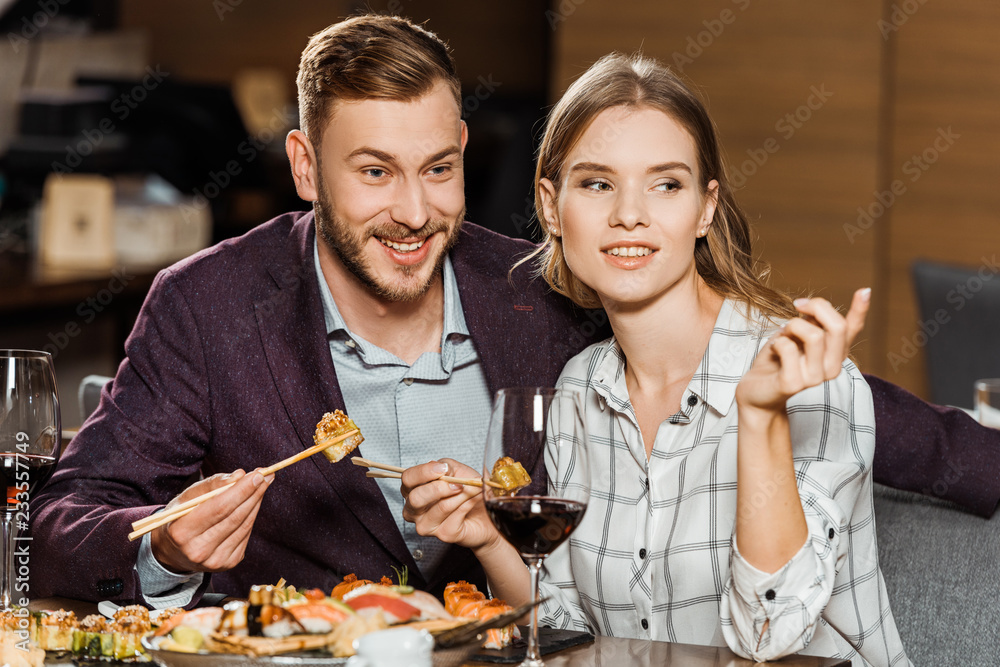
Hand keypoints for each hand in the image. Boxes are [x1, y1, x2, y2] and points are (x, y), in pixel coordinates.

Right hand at [151, 469, 271, 573]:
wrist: (174, 552)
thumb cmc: (181, 518)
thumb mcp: (187, 498)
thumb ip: (212, 484)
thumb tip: (240, 475)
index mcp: (182, 532)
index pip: (219, 507)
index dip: (241, 490)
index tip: (257, 474)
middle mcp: (198, 550)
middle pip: (235, 517)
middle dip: (253, 493)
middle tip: (266, 475)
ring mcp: (215, 560)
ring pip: (244, 525)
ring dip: (256, 502)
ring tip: (263, 484)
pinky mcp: (228, 563)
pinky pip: (246, 534)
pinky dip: (251, 515)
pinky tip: (253, 502)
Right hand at [401, 459, 499, 552]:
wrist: (486, 511)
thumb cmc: (468, 490)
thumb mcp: (458, 471)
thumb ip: (447, 467)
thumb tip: (442, 468)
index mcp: (413, 489)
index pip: (408, 479)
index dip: (424, 472)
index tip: (443, 468)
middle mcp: (414, 509)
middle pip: (416, 498)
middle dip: (440, 488)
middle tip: (458, 484)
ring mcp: (427, 524)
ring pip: (440, 507)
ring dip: (460, 496)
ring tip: (471, 490)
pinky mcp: (443, 534)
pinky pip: (455, 516)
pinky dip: (467, 505)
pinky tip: (471, 503)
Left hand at [736, 288, 870, 413]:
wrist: (757, 391)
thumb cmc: (777, 359)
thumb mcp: (797, 335)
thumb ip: (813, 323)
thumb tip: (818, 306)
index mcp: (835, 353)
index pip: (852, 329)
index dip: (860, 309)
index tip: (864, 290)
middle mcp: (831, 367)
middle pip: (837, 327)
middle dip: (816, 307)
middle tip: (798, 306)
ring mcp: (814, 378)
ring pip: (814, 335)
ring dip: (793, 325)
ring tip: (784, 334)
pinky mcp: (793, 384)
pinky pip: (788, 348)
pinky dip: (778, 341)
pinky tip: (774, 350)